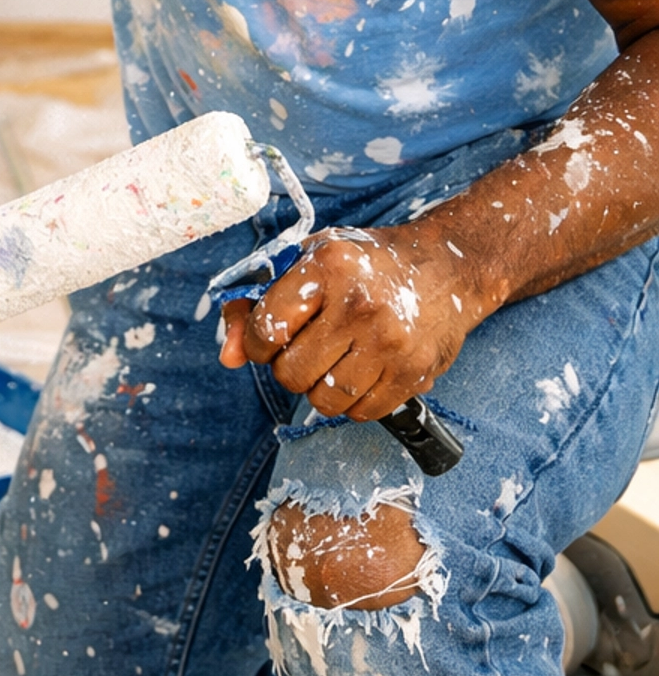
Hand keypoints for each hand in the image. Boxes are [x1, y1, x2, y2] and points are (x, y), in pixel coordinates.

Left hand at [218, 227, 478, 419]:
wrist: (447, 268)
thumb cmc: (364, 264)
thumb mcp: (308, 261)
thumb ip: (256, 304)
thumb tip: (228, 357)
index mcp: (327, 266)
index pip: (267, 329)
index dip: (259, 342)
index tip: (273, 336)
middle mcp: (359, 304)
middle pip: (291, 373)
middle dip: (288, 368)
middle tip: (308, 347)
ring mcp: (390, 341)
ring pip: (323, 402)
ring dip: (319, 389)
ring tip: (333, 361)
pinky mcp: (414, 372)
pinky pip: (361, 414)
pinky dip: (352, 402)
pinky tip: (360, 373)